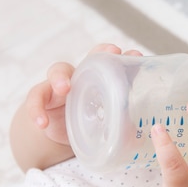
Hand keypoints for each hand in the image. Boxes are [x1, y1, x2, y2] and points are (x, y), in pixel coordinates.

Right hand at [11, 44, 142, 170]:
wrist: (62, 133)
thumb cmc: (91, 122)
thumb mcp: (108, 122)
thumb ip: (126, 123)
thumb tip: (152, 134)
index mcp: (100, 80)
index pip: (114, 63)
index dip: (125, 57)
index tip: (135, 55)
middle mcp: (82, 76)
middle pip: (88, 57)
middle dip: (98, 52)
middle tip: (109, 52)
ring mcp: (60, 85)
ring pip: (57, 71)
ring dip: (60, 78)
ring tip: (64, 89)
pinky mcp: (42, 99)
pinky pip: (35, 100)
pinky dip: (36, 111)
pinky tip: (42, 123)